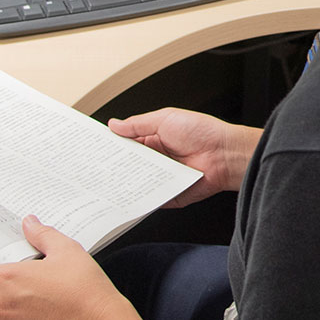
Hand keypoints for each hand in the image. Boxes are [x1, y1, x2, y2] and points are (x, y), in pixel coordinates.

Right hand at [108, 108, 259, 205]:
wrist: (225, 154)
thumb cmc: (202, 132)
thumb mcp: (165, 119)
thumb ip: (138, 124)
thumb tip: (114, 124)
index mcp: (153, 140)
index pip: (126, 146)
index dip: (111, 147)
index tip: (93, 150)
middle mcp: (156, 160)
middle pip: (127, 167)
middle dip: (111, 168)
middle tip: (93, 169)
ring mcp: (161, 179)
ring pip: (135, 184)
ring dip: (122, 185)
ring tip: (103, 184)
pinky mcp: (168, 196)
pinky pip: (150, 200)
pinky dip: (139, 200)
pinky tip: (125, 198)